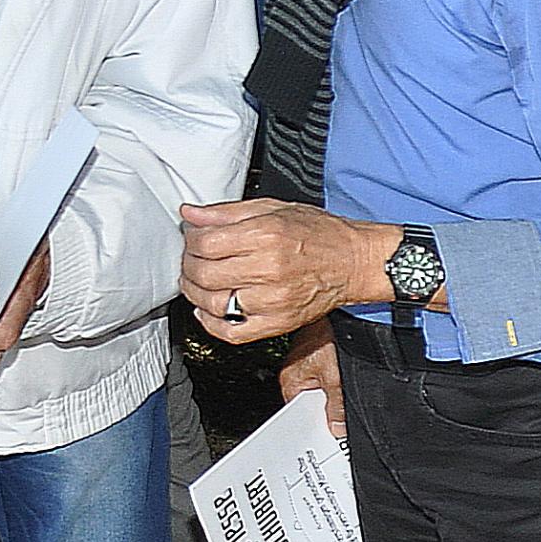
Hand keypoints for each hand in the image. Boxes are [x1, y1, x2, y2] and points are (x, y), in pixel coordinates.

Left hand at [179, 198, 388, 340]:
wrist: (353, 261)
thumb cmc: (318, 234)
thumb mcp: (272, 208)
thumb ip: (226, 212)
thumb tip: (191, 214)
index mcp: (266, 234)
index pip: (205, 243)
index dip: (190, 242)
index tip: (192, 239)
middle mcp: (269, 268)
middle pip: (204, 274)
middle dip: (188, 266)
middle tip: (190, 260)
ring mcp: (273, 300)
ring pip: (213, 303)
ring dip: (194, 294)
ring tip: (196, 283)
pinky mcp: (278, 323)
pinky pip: (233, 333)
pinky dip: (211, 324)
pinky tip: (207, 310)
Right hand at [280, 317, 346, 439]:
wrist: (332, 302)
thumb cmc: (328, 333)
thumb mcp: (335, 375)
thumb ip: (335, 404)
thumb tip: (336, 429)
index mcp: (291, 382)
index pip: (298, 417)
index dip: (313, 428)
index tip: (325, 440)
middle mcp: (295, 375)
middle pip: (311, 406)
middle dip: (325, 414)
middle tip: (339, 426)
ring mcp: (306, 366)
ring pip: (320, 393)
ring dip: (332, 399)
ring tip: (343, 406)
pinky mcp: (318, 357)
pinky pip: (327, 380)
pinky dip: (336, 385)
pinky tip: (345, 386)